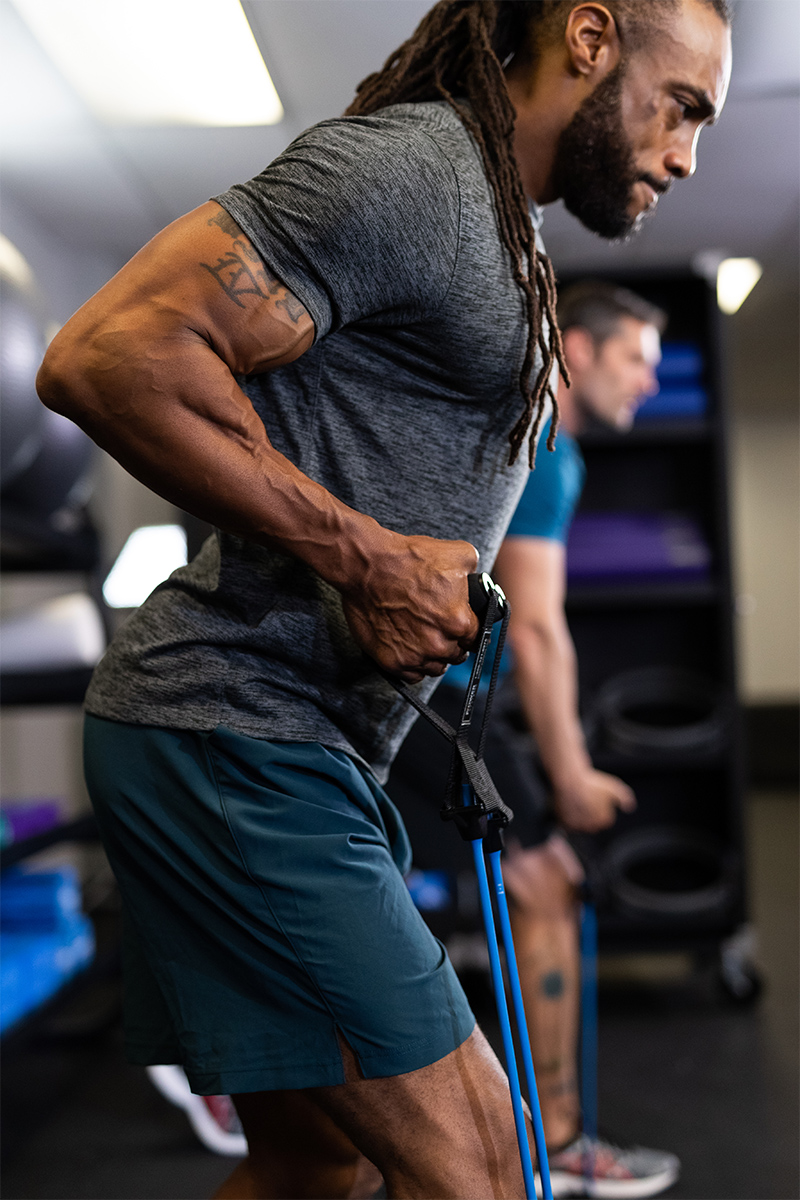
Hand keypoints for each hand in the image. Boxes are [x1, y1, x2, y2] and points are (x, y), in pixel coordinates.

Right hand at [341, 530, 478, 681]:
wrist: (366, 566)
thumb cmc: (409, 558)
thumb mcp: (459, 554)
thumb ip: (476, 575)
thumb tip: (479, 584)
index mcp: (459, 621)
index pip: (476, 637)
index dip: (468, 629)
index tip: (460, 624)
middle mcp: (439, 644)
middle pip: (456, 654)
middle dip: (452, 641)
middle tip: (438, 626)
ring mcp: (414, 656)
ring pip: (436, 667)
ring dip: (434, 656)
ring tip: (423, 637)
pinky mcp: (392, 662)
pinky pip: (412, 676)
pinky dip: (413, 665)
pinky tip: (409, 647)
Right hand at [552, 769, 635, 832]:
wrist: (570, 780)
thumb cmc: (592, 783)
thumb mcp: (614, 786)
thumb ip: (625, 798)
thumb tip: (630, 808)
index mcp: (604, 820)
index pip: (604, 818)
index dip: (599, 806)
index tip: (594, 795)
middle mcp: (591, 827)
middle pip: (591, 822)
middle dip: (589, 814)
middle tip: (584, 798)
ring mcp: (577, 827)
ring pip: (579, 824)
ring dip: (578, 816)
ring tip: (575, 800)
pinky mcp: (564, 824)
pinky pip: (567, 824)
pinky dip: (567, 817)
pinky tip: (568, 805)